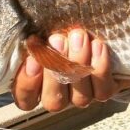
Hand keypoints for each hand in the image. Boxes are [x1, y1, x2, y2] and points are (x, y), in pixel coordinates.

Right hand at [13, 28, 129, 110]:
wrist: (96, 28)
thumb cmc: (60, 29)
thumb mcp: (42, 30)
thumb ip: (33, 40)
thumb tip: (28, 37)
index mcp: (36, 86)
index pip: (25, 99)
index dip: (27, 83)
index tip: (32, 60)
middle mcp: (59, 96)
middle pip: (53, 101)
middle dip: (55, 70)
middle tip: (57, 40)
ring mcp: (81, 97)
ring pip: (79, 97)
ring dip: (79, 64)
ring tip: (79, 36)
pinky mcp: (104, 91)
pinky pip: (102, 90)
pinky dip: (100, 67)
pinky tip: (97, 45)